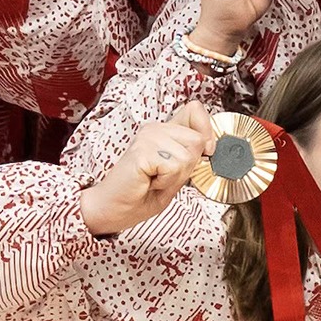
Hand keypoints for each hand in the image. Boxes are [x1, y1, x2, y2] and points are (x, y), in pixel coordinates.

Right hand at [79, 103, 213, 235]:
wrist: (110, 210)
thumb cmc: (140, 194)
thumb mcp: (176, 174)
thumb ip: (192, 156)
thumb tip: (210, 144)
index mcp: (164, 131)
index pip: (196, 110)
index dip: (206, 132)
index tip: (201, 153)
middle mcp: (155, 129)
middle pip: (198, 139)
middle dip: (189, 166)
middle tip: (165, 176)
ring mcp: (147, 137)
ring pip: (189, 154)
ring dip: (176, 176)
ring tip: (155, 179)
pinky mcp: (142, 150)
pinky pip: (175, 166)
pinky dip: (166, 181)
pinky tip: (149, 182)